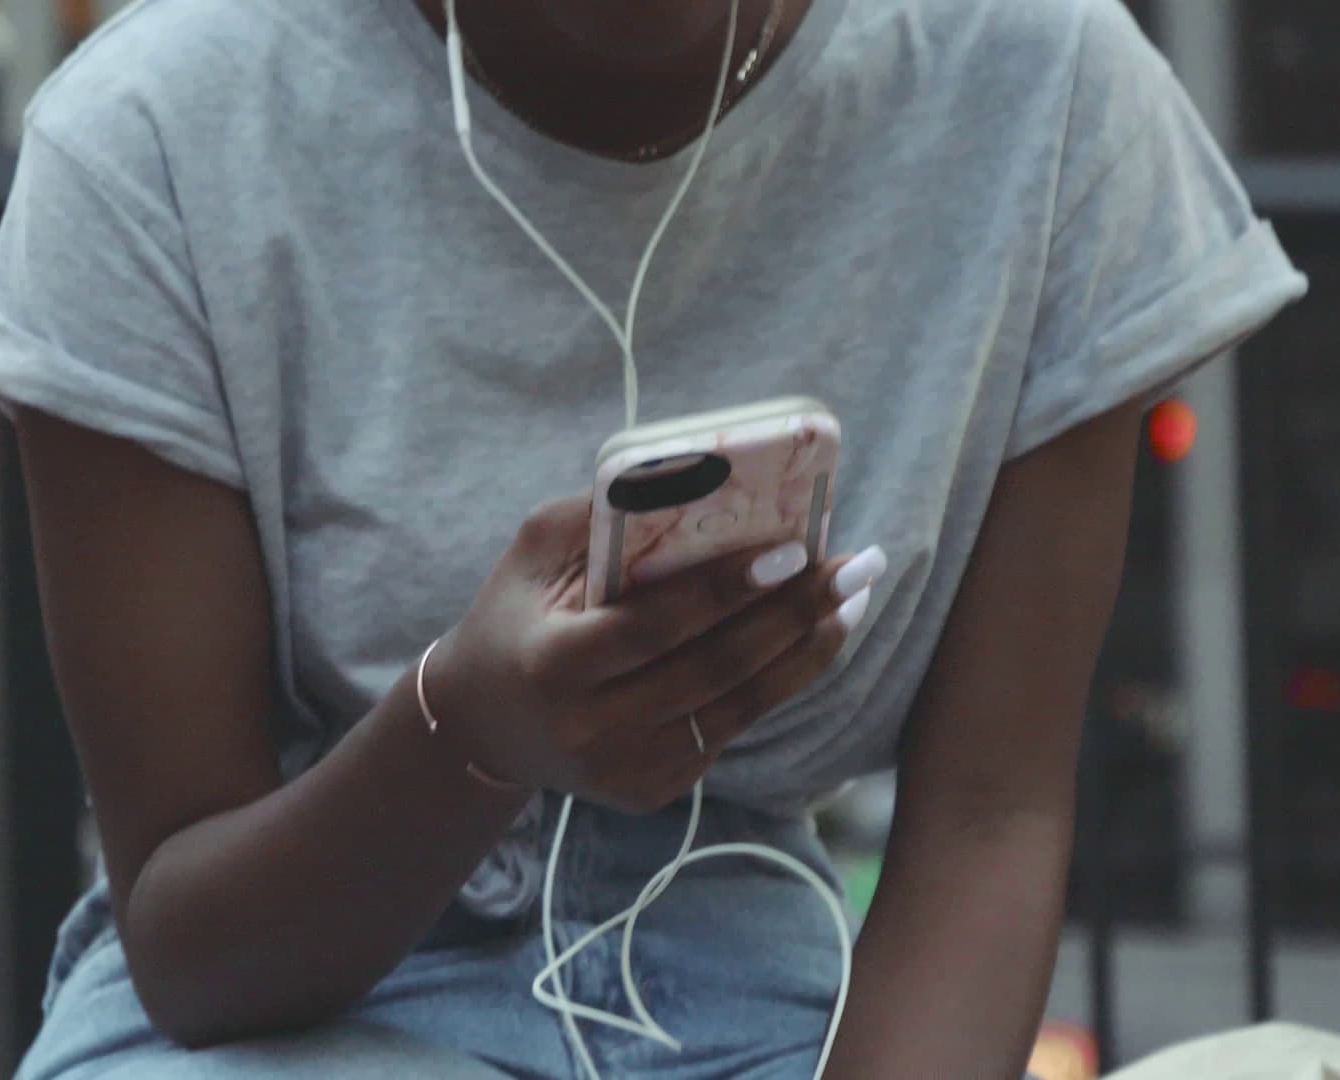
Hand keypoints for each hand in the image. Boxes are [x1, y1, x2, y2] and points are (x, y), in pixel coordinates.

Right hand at [424, 494, 884, 813]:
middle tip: (856, 565)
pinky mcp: (653, 791)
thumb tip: (699, 474)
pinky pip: (732, 728)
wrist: (483, 725)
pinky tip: (816, 636)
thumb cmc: (516, 615)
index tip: (792, 550)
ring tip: (854, 596)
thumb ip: (602, 513)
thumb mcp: (535, 554)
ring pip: (739, 707)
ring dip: (808, 649)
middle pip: (715, 670)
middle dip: (794, 613)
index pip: (655, 627)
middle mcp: (591, 730)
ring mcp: (626, 771)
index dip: (726, 590)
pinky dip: (781, 680)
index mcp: (553, 666)